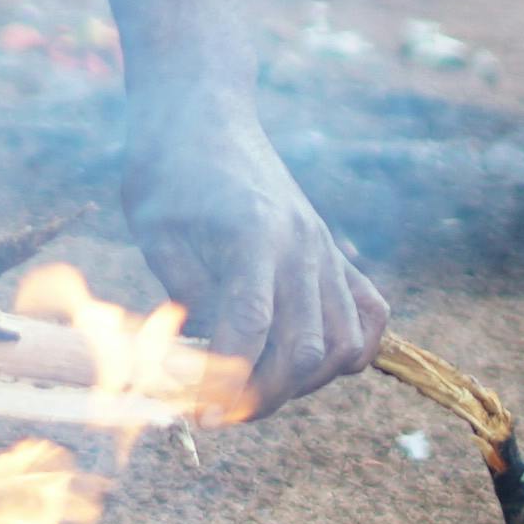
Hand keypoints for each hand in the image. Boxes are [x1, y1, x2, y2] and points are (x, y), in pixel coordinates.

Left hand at [90, 0, 391, 410]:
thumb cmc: (167, 166)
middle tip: (218, 411)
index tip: (199, 414)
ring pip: (344, 347)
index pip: (250, 328)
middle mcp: (302, 246)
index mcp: (252, 235)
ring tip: (254, 386)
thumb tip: (207, 355)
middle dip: (262, 397)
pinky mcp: (334, 253)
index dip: (226, 382)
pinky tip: (306, 359)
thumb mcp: (154, 227)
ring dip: (301, 383)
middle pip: (305, 351)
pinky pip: (370, 318)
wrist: (204, 109)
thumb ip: (186, 290)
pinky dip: (349, 353)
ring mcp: (325, 250)